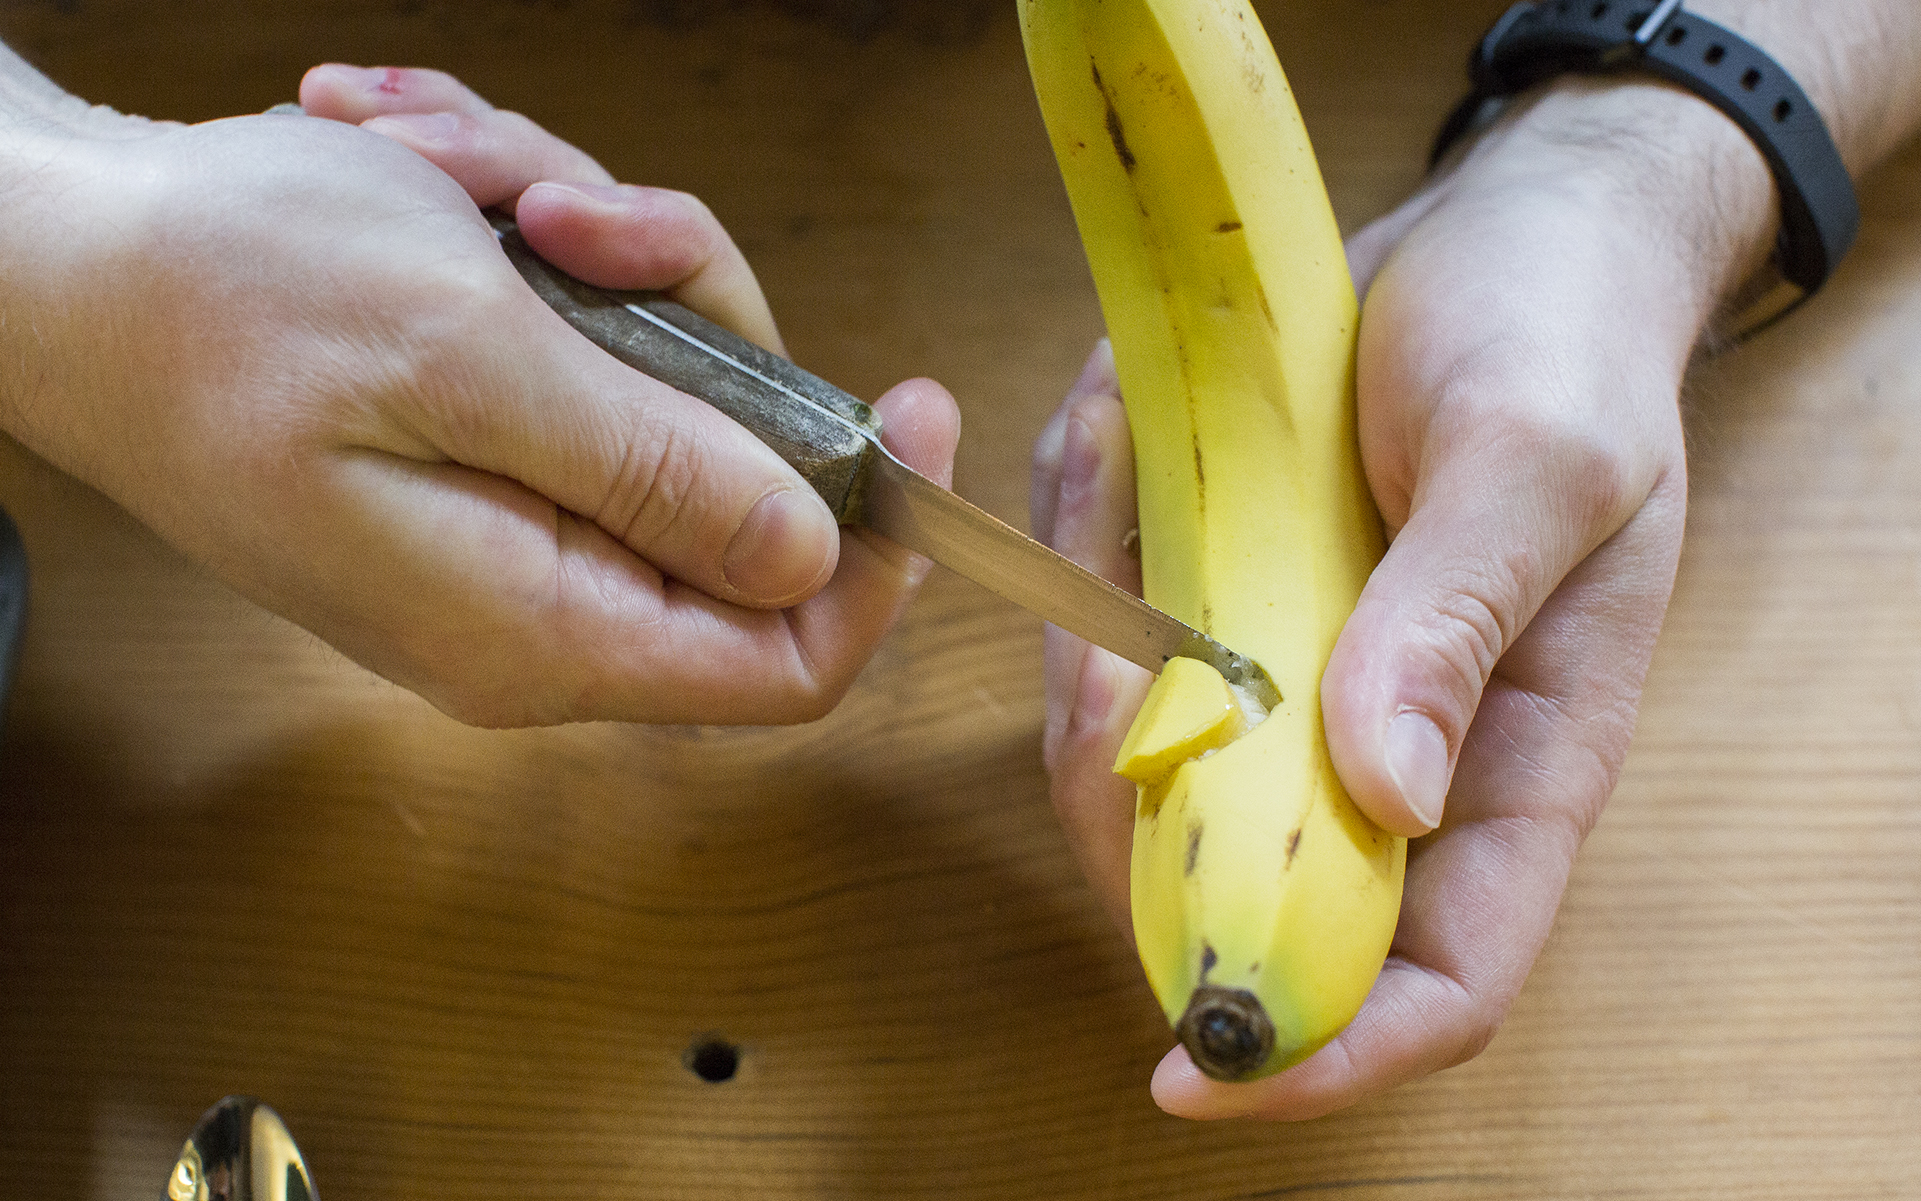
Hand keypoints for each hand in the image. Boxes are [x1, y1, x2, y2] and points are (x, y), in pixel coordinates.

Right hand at [0, 62, 958, 725]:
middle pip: (741, 491)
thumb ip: (655, 467)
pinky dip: (542, 251)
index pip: (786, 665)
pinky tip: (441, 183)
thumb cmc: (222, 297)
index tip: (911, 405)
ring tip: (462, 176)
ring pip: (672, 395)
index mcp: (540, 625)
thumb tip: (811, 548)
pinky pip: (593, 356)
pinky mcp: (491, 453)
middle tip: (578, 212)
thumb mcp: (467, 355)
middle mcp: (538, 601)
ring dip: (599, 256)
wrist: (66, 253)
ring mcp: (513, 524)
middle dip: (689, 316)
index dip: (876, 558)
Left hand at [1034, 78, 1776, 1118]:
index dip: (1331, 1048)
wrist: (1509, 239)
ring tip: (1114, 471)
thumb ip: (1461, 621)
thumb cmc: (1558, 343)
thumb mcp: (1536, 460)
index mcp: (1517, 760)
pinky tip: (1113, 431)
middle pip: (1245, 891)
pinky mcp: (1230, 615)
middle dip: (1137, 813)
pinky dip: (1083, 552)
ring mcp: (1300, 689)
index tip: (1198, 1067)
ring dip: (1090, 657)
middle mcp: (1398, 755)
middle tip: (1096, 666)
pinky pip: (1116, 643)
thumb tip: (1388, 793)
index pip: (1441, 975)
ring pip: (1148, 771)